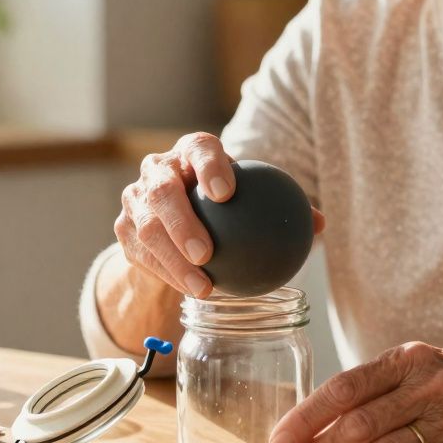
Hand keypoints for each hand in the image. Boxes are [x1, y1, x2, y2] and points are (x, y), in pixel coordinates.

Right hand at [116, 132, 324, 297]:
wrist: (175, 217)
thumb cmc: (226, 205)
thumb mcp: (249, 200)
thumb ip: (281, 207)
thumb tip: (319, 224)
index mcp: (191, 151)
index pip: (199, 149)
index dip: (210, 166)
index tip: (227, 193)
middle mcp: (157, 169)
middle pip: (162, 191)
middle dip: (181, 222)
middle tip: (208, 253)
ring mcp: (134, 198)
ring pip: (147, 229)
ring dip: (174, 261)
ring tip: (204, 286)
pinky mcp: (123, 229)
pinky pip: (142, 255)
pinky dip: (167, 275)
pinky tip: (192, 293)